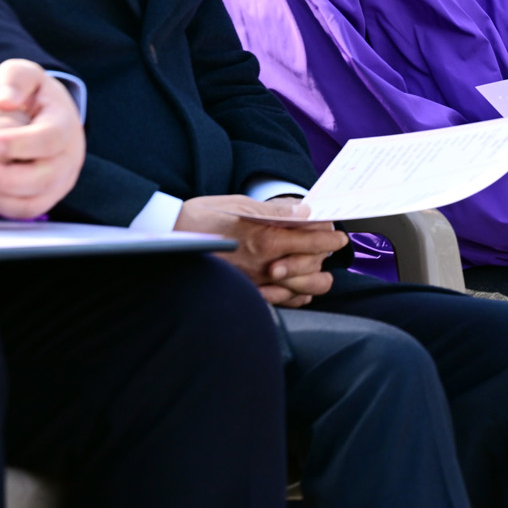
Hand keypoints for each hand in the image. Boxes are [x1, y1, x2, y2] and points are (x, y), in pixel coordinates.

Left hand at [0, 60, 84, 219]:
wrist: (41, 117)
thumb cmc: (29, 96)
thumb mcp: (24, 76)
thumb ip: (14, 79)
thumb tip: (5, 100)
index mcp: (65, 124)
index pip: (51, 137)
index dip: (21, 143)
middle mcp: (68, 157)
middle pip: (44, 176)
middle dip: (7, 178)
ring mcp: (59, 180)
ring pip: (33, 199)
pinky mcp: (45, 197)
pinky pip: (23, 211)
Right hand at [175, 195, 345, 307]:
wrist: (167, 239)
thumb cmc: (202, 218)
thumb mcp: (240, 204)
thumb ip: (275, 211)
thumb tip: (305, 212)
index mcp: (265, 239)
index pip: (312, 242)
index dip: (331, 239)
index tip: (340, 236)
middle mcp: (263, 266)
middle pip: (312, 268)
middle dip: (325, 257)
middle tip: (329, 247)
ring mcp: (254, 284)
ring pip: (300, 290)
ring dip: (314, 280)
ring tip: (320, 271)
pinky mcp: (245, 295)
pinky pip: (281, 303)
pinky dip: (295, 296)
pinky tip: (298, 288)